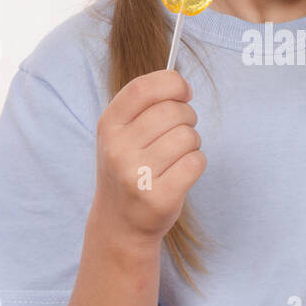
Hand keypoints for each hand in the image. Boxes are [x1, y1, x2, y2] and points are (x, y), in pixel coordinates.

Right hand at [93, 68, 204, 240]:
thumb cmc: (129, 168)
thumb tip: (181, 84)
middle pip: (173, 111)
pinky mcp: (158, 198)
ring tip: (179, 155)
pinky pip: (196, 162)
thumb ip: (145, 106)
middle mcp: (117, 149)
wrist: (119, 223)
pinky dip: (197, 163)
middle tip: (181, 132)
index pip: (143, 88)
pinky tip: (182, 172)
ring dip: (193, 143)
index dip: (172, 82)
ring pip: (188, 137)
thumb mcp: (121, 134)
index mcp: (108, 126)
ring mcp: (137, 175)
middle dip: (188, 117)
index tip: (184, 91)